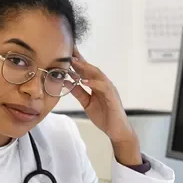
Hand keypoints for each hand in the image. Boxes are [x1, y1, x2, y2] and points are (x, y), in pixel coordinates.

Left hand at [70, 47, 141, 165]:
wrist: (117, 130)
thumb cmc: (104, 116)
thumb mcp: (87, 103)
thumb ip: (79, 93)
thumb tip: (67, 82)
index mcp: (97, 85)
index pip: (86, 71)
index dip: (76, 62)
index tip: (66, 54)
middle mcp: (103, 84)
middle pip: (91, 69)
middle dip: (80, 60)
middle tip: (69, 52)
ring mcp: (109, 89)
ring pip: (98, 75)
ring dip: (86, 68)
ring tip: (75, 63)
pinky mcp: (112, 97)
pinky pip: (103, 87)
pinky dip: (94, 83)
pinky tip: (84, 80)